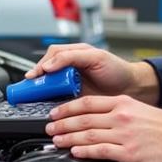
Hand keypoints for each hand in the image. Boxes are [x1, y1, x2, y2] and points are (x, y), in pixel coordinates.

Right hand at [26, 44, 158, 103]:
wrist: (132, 88)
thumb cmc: (117, 70)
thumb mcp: (95, 57)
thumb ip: (71, 57)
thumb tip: (49, 64)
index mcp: (74, 55)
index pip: (51, 56)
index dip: (40, 65)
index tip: (34, 75)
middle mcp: (70, 69)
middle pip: (46, 72)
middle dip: (36, 80)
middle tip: (29, 89)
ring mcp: (71, 84)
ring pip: (50, 86)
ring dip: (41, 92)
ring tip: (34, 97)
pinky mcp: (74, 99)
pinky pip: (58, 100)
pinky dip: (51, 103)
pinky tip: (47, 106)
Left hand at [45, 95, 161, 161]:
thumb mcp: (138, 110)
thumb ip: (118, 111)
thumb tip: (97, 117)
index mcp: (122, 103)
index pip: (87, 102)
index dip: (67, 107)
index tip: (55, 112)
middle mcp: (121, 116)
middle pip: (83, 118)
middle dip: (61, 123)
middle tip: (49, 128)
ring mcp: (123, 134)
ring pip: (87, 134)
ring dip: (67, 137)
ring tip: (56, 140)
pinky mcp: (128, 152)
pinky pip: (99, 150)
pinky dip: (84, 150)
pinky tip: (75, 151)